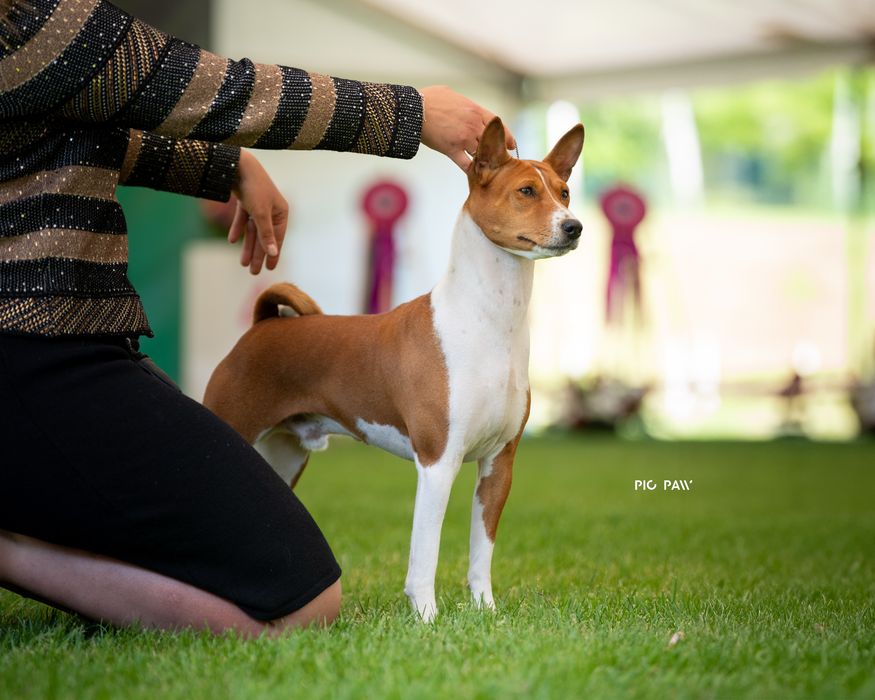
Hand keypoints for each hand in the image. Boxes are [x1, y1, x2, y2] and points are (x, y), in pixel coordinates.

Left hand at [228, 149, 288, 274]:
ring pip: (253, 231)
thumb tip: (273, 253)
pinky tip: (232, 241)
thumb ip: (266, 234)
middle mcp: (271, 210)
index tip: (269, 269)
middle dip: (258, 254)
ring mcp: (258, 205)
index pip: (278, 238)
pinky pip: (243, 220)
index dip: (273, 254)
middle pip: (264, 237)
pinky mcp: (246, 200)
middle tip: (253, 272)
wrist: (237, 165)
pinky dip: (237, 229)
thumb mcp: (260, 214)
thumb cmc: (254, 188)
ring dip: (247, 246)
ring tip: (242, 263)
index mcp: (281, 213)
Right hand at [419, 85, 515, 170]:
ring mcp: (463, 139)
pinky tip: (474, 174)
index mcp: (476, 110)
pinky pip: (465, 164)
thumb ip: (463, 104)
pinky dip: (470, 169)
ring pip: (481, 153)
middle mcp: (473, 125)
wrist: (415, 109)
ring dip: (484, 160)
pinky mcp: (452, 149)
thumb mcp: (452, 95)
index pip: (498, 125)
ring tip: (488, 168)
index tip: (511, 144)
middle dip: (497, 151)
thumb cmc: (430, 99)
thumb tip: (463, 106)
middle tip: (501, 160)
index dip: (506, 136)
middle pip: (492, 142)